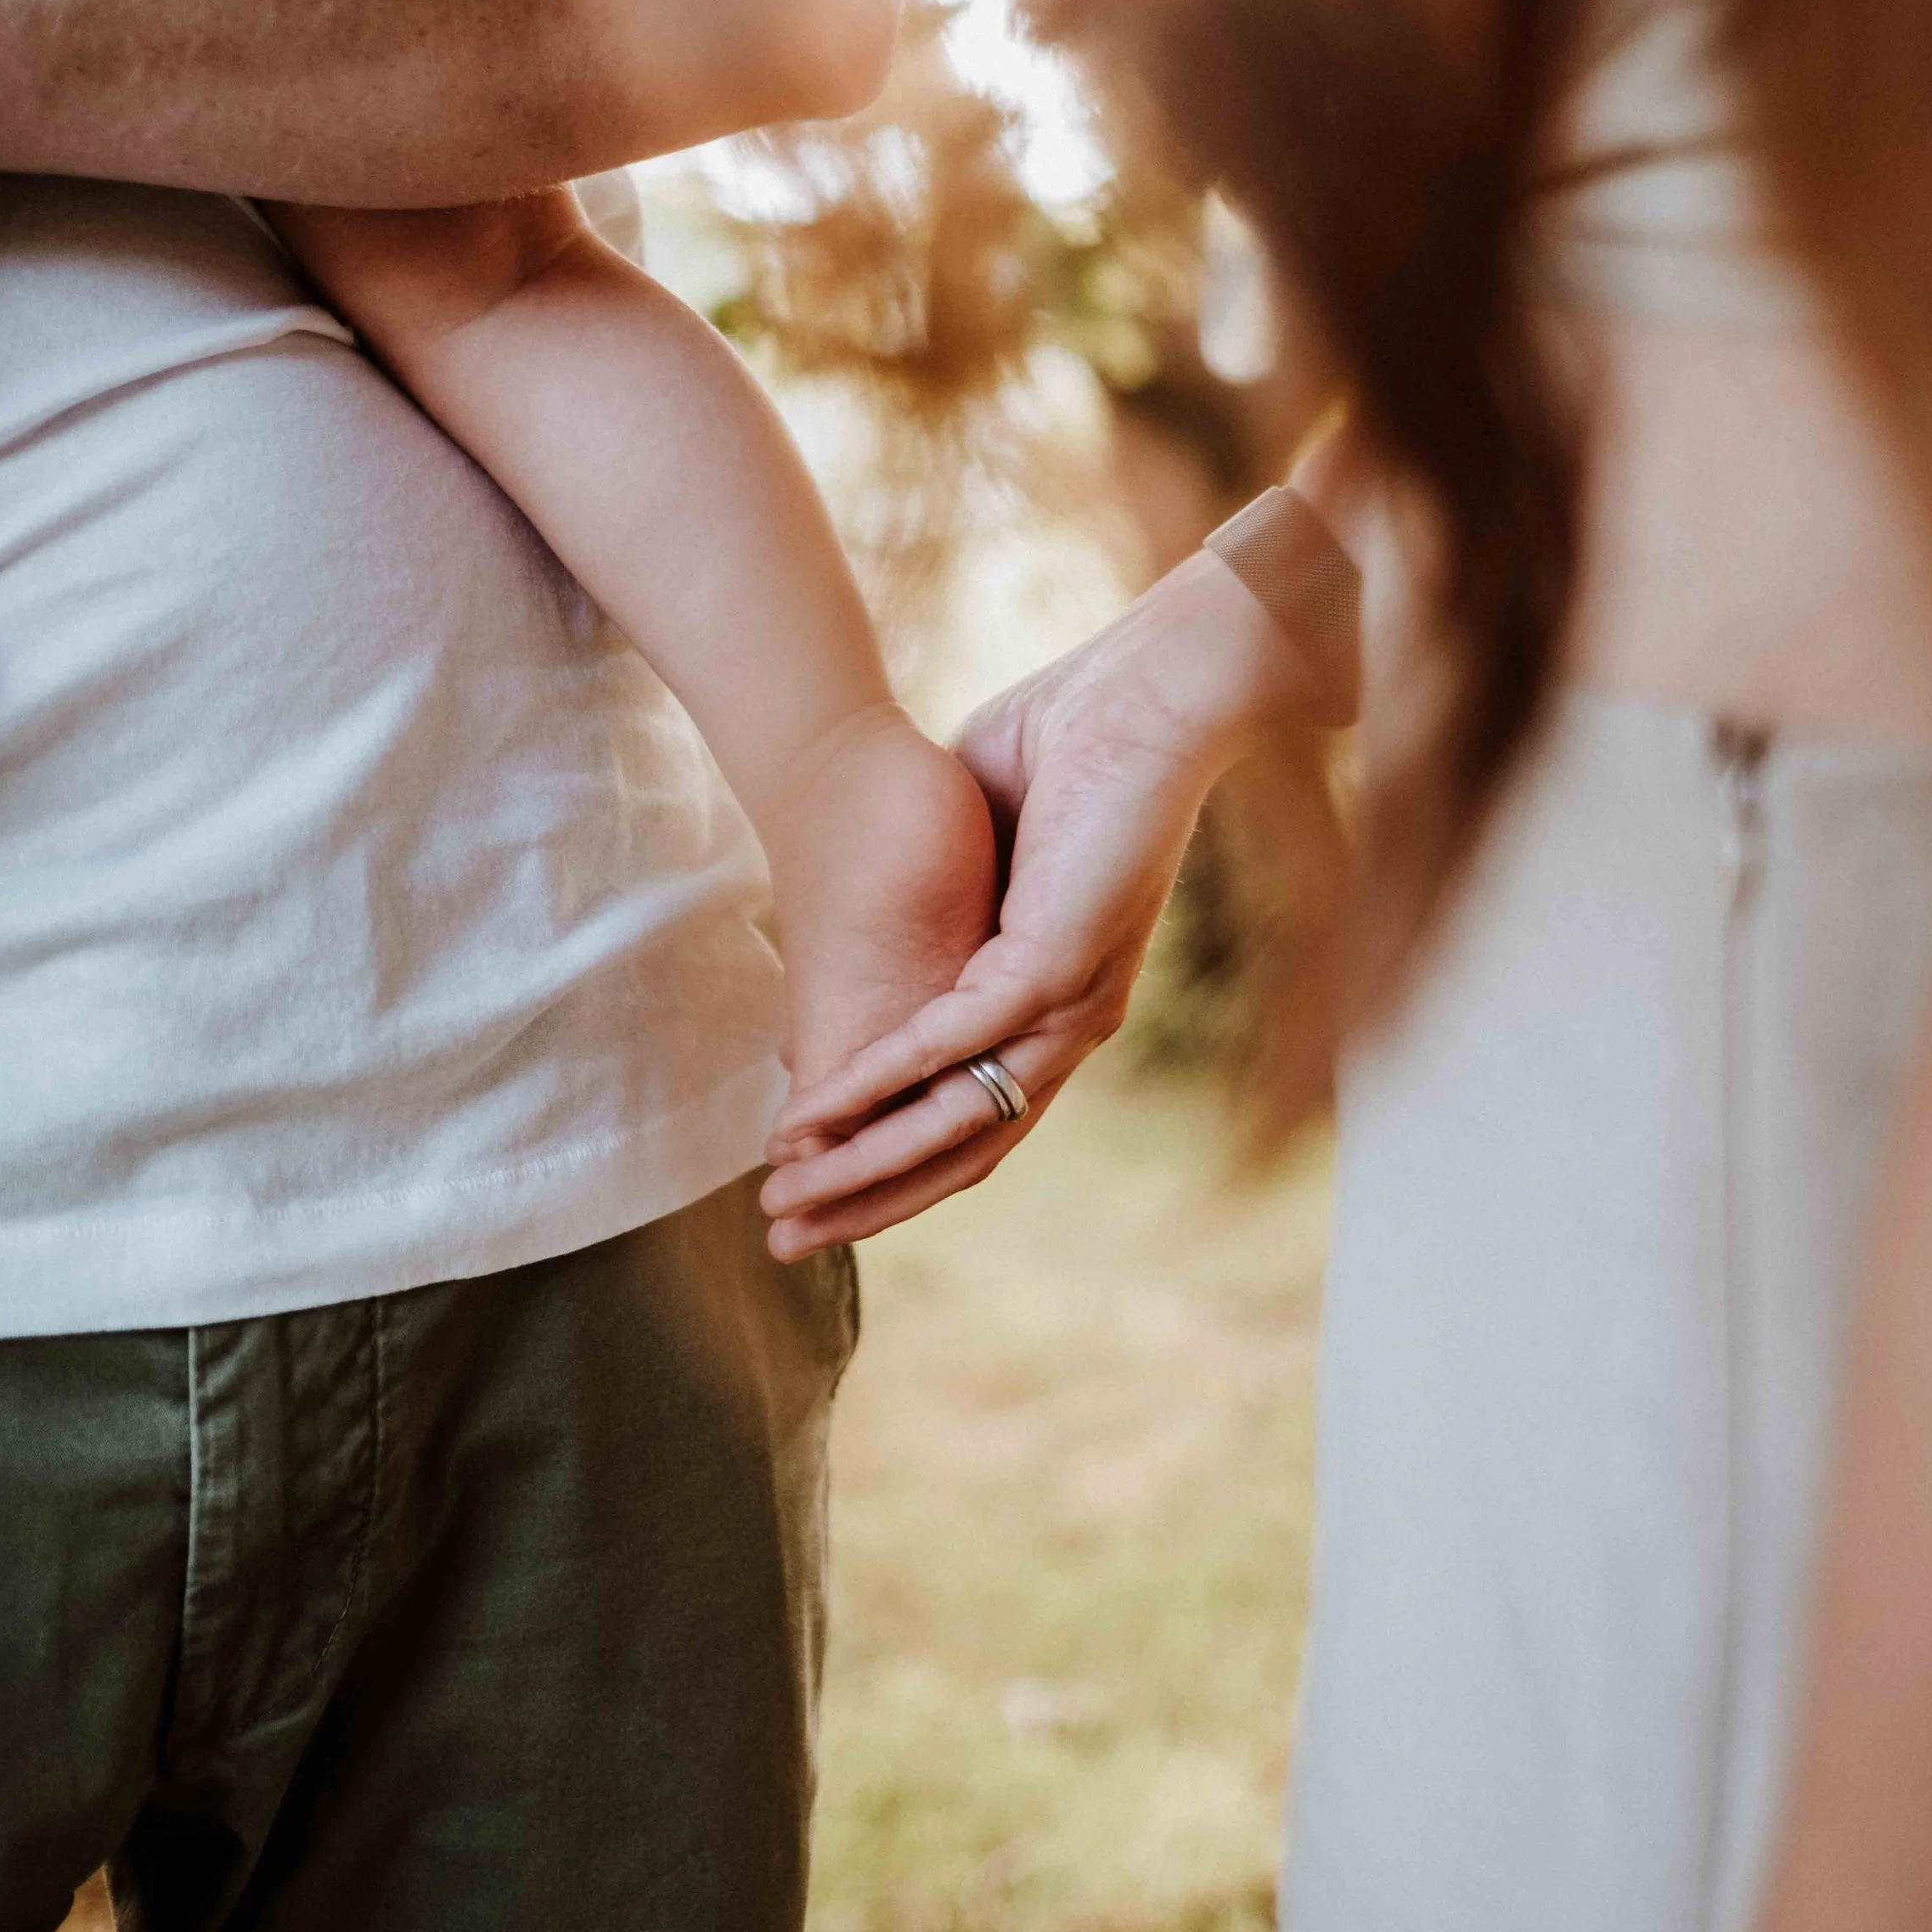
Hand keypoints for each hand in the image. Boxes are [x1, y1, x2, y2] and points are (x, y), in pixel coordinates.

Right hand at [761, 552, 1317, 1252]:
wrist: (1150, 692)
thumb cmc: (1071, 743)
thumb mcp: (980, 838)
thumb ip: (942, 902)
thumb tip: (885, 924)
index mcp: (1061, 999)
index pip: (974, 1117)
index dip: (890, 1161)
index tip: (810, 1188)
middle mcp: (1073, 1021)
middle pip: (961, 1148)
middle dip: (863, 1197)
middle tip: (781, 1239)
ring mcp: (1070, 1001)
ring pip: (953, 1117)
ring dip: (859, 1162)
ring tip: (783, 1198)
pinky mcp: (1056, 964)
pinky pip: (949, 1047)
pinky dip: (875, 1085)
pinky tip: (813, 1113)